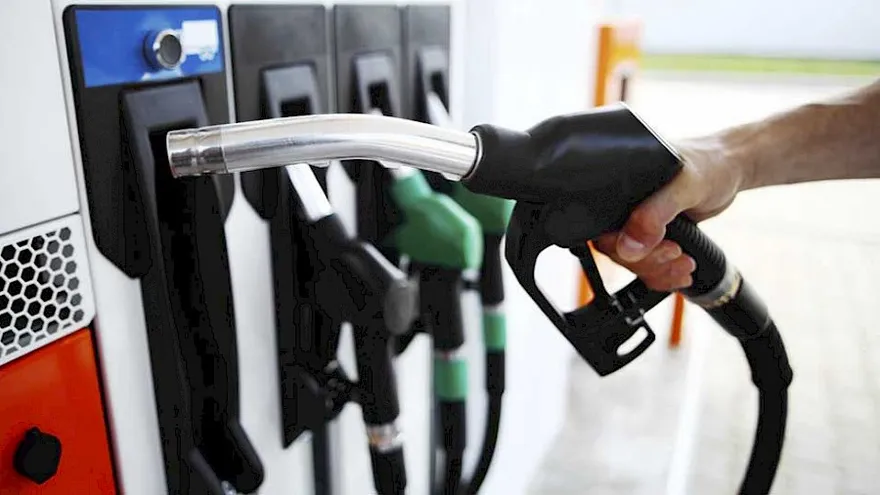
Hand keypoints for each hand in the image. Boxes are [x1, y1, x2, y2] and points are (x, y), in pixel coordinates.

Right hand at [593, 135, 748, 291]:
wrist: (732, 168)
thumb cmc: (710, 164)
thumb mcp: (684, 187)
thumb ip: (654, 215)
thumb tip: (628, 247)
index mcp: (620, 188)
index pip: (602, 228)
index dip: (623, 246)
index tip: (656, 246)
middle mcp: (625, 206)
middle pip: (616, 250)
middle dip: (648, 260)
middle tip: (676, 252)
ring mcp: (638, 221)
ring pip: (632, 261)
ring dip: (658, 269)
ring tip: (685, 262)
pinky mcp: (653, 234)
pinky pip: (646, 264)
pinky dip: (663, 273)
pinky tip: (680, 269)